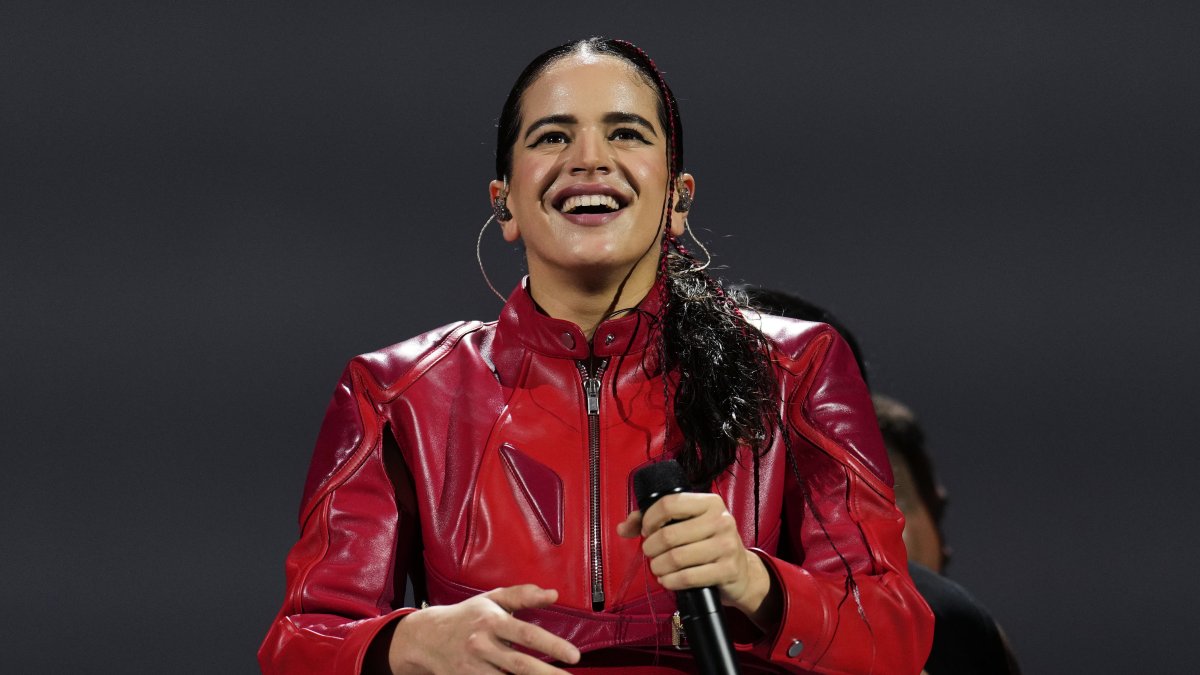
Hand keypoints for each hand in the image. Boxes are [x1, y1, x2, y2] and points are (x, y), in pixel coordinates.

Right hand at [386, 584, 579, 673]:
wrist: (426, 638)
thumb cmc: (467, 616)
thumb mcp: (492, 599)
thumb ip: (523, 595)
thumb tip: (554, 594)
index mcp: (491, 621)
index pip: (526, 634)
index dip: (552, 645)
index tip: (574, 656)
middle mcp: (482, 645)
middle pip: (519, 664)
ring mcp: (472, 668)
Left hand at [617, 492, 778, 626]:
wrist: (742, 572)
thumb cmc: (708, 544)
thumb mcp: (688, 524)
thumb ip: (653, 520)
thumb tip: (623, 528)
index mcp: (710, 503)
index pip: (669, 504)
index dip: (649, 519)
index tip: (646, 531)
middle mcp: (721, 520)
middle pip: (669, 534)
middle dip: (651, 547)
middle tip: (650, 553)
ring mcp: (726, 546)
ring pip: (677, 558)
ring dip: (659, 566)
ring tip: (657, 567)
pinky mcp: (727, 570)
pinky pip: (688, 577)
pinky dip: (671, 581)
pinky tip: (667, 580)